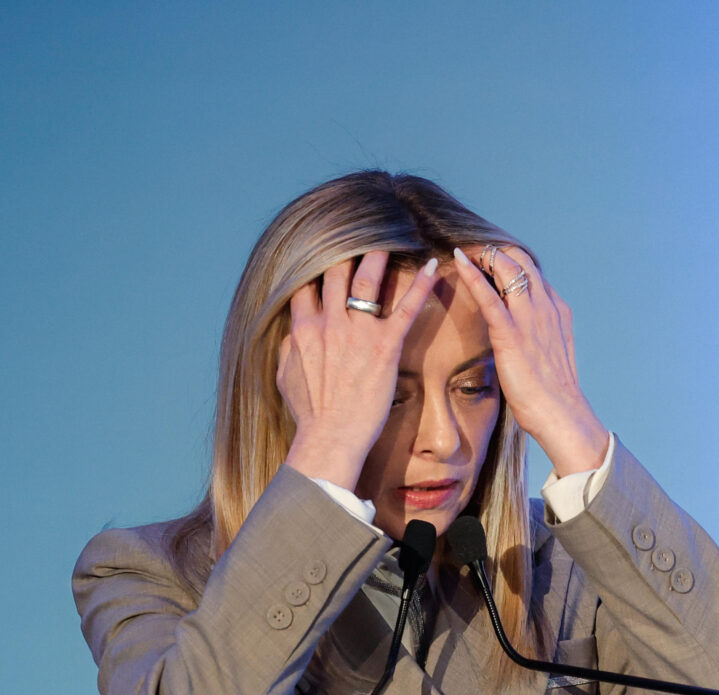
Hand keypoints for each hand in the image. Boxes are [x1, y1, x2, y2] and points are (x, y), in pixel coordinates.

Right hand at [278, 252, 438, 490]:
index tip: (326, 254)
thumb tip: (291, 332)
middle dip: (347, 248)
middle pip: (335, 271)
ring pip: (368, 279)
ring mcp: (357, 332)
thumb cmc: (309, 414)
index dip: (316, 266)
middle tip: (360, 230)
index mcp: (303, 329)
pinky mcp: (385, 346)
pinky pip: (406, 307)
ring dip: (379, 254)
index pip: (307, 284)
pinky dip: (421, 284)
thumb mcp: (285, 377)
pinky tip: (433, 266)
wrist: (329, 438)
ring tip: (391, 235)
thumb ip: (288, 348)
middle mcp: (329, 323)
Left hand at [452, 246, 608, 475]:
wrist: (560, 413)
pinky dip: (473, 275)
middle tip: (473, 249)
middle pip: (521, 261)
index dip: (510, 263)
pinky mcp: (511, 333)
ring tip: (464, 249)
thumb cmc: (552, 392)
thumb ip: (538, 333)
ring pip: (507, 269)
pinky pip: (489, 296)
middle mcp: (546, 306)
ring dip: (484, 255)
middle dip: (496, 251)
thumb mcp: (550, 351)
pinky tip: (458, 260)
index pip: (533, 273)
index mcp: (557, 309)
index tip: (490, 259)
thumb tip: (521, 329)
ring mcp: (530, 317)